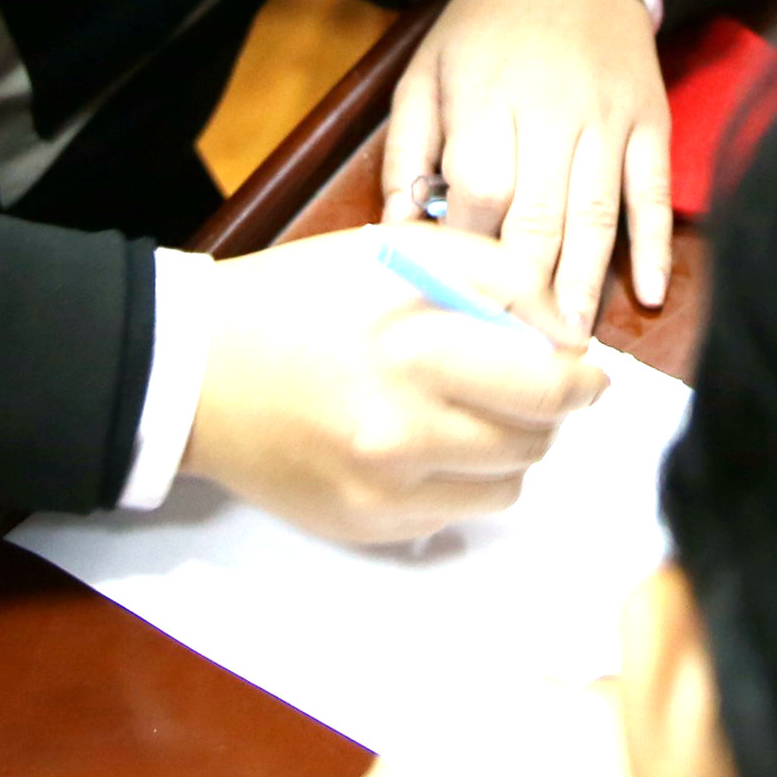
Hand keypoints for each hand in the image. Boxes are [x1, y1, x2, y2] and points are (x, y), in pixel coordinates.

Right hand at [185, 226, 607, 546]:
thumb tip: (568, 333)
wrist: (192, 370)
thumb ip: (500, 276)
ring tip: (467, 414)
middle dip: (545, 412)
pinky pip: (454, 515)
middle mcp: (403, 428)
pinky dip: (455, 482)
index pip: (548, 383)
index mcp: (415, 346)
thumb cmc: (299, 298)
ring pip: (506, 486)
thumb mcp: (400, 250)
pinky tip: (417, 444)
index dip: (582, 377)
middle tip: (525, 387)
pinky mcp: (365, 526)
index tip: (583, 368)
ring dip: (505, 451)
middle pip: (534, 439)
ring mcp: (383, 488)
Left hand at [381, 0, 669, 320]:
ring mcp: (607, 118)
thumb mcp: (427, 71)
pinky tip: (649, 292)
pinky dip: (653, 243)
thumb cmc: (488, 25)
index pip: (480, 192)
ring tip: (573, 348)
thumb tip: (401, 236)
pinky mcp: (651, 120)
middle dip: (529, 293)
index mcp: (486, 97)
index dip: (470, 254)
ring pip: (597, 214)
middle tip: (520, 359)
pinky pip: (652, 190)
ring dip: (586, 284)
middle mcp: (550, 111)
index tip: (461, 306)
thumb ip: (408, 152)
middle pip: (540, 216)